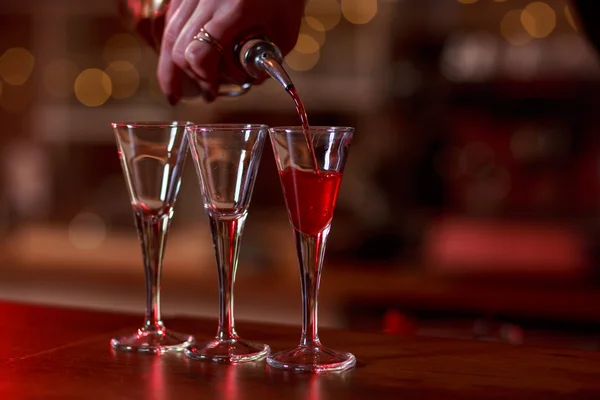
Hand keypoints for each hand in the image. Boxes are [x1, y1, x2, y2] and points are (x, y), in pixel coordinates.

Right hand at [158, 0, 303, 104]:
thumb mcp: (286, 31)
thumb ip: (269, 60)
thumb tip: (249, 81)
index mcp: (235, 9)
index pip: (201, 52)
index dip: (204, 77)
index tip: (214, 91)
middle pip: (180, 48)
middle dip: (192, 77)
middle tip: (207, 93)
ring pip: (169, 35)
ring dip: (173, 66)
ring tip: (176, 89)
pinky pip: (171, 22)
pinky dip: (172, 45)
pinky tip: (177, 63)